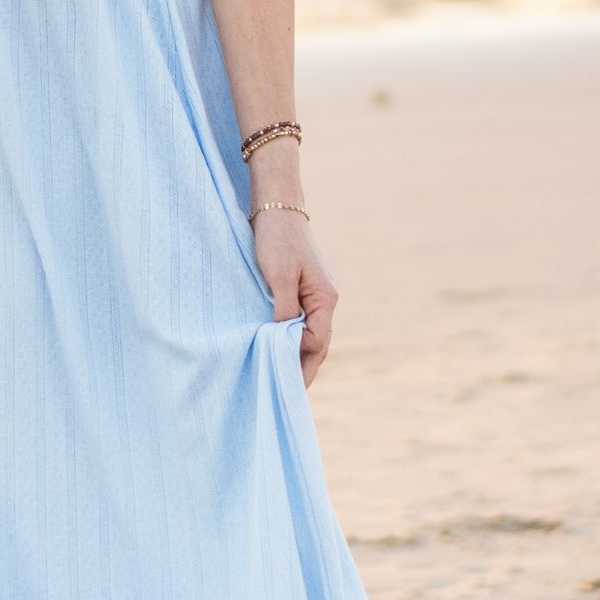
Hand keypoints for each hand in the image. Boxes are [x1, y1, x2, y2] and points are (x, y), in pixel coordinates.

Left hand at [253, 208, 336, 384]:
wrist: (276, 207)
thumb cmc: (277, 239)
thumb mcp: (279, 276)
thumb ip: (284, 309)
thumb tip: (285, 340)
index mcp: (325, 299)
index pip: (317, 342)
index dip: (302, 363)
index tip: (283, 380)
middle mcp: (324, 300)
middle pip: (316, 343)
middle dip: (303, 368)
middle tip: (285, 393)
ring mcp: (313, 294)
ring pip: (307, 333)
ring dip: (295, 354)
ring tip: (279, 377)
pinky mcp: (299, 289)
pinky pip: (298, 321)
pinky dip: (289, 338)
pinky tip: (275, 347)